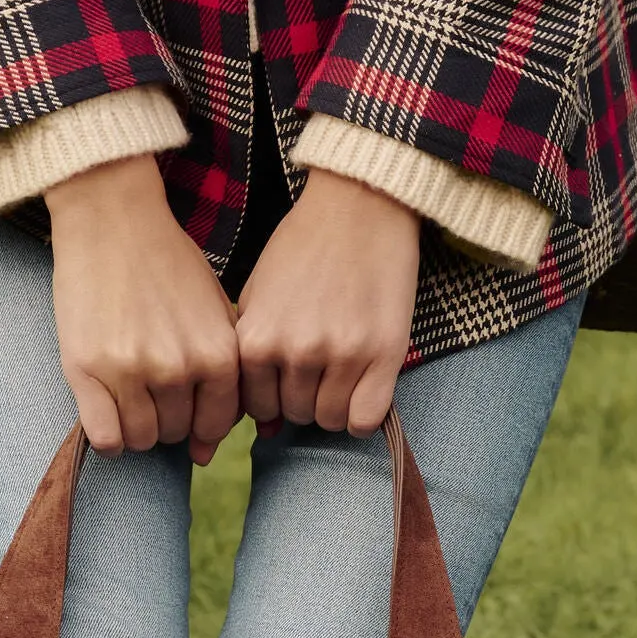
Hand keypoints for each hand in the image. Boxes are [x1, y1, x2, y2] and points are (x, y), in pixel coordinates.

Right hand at [45, 154, 245, 461]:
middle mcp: (178, 368)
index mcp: (218, 354)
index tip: (183, 398)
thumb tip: (205, 455)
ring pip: (140, 439)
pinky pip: (104, 438)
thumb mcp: (214, 312)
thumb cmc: (167, 263)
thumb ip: (220, 378)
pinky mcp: (85, 370)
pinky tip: (104, 407)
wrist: (113, 220)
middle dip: (167, 419)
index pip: (216, 424)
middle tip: (150, 383)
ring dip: (135, 425)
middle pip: (176, 433)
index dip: (200, 419)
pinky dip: (106, 435)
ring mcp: (130, 371)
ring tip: (127, 389)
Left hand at [233, 169, 420, 434]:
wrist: (358, 206)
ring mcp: (342, 354)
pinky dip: (362, 413)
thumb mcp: (258, 297)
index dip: (271, 397)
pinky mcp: (384, 352)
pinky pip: (366, 418)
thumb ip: (252, 360)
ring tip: (340, 367)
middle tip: (317, 365)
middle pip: (294, 415)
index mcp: (257, 339)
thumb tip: (263, 432)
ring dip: (333, 403)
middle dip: (302, 398)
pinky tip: (363, 386)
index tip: (285, 378)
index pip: (257, 407)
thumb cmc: (303, 248)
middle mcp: (296, 351)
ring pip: (329, 420)